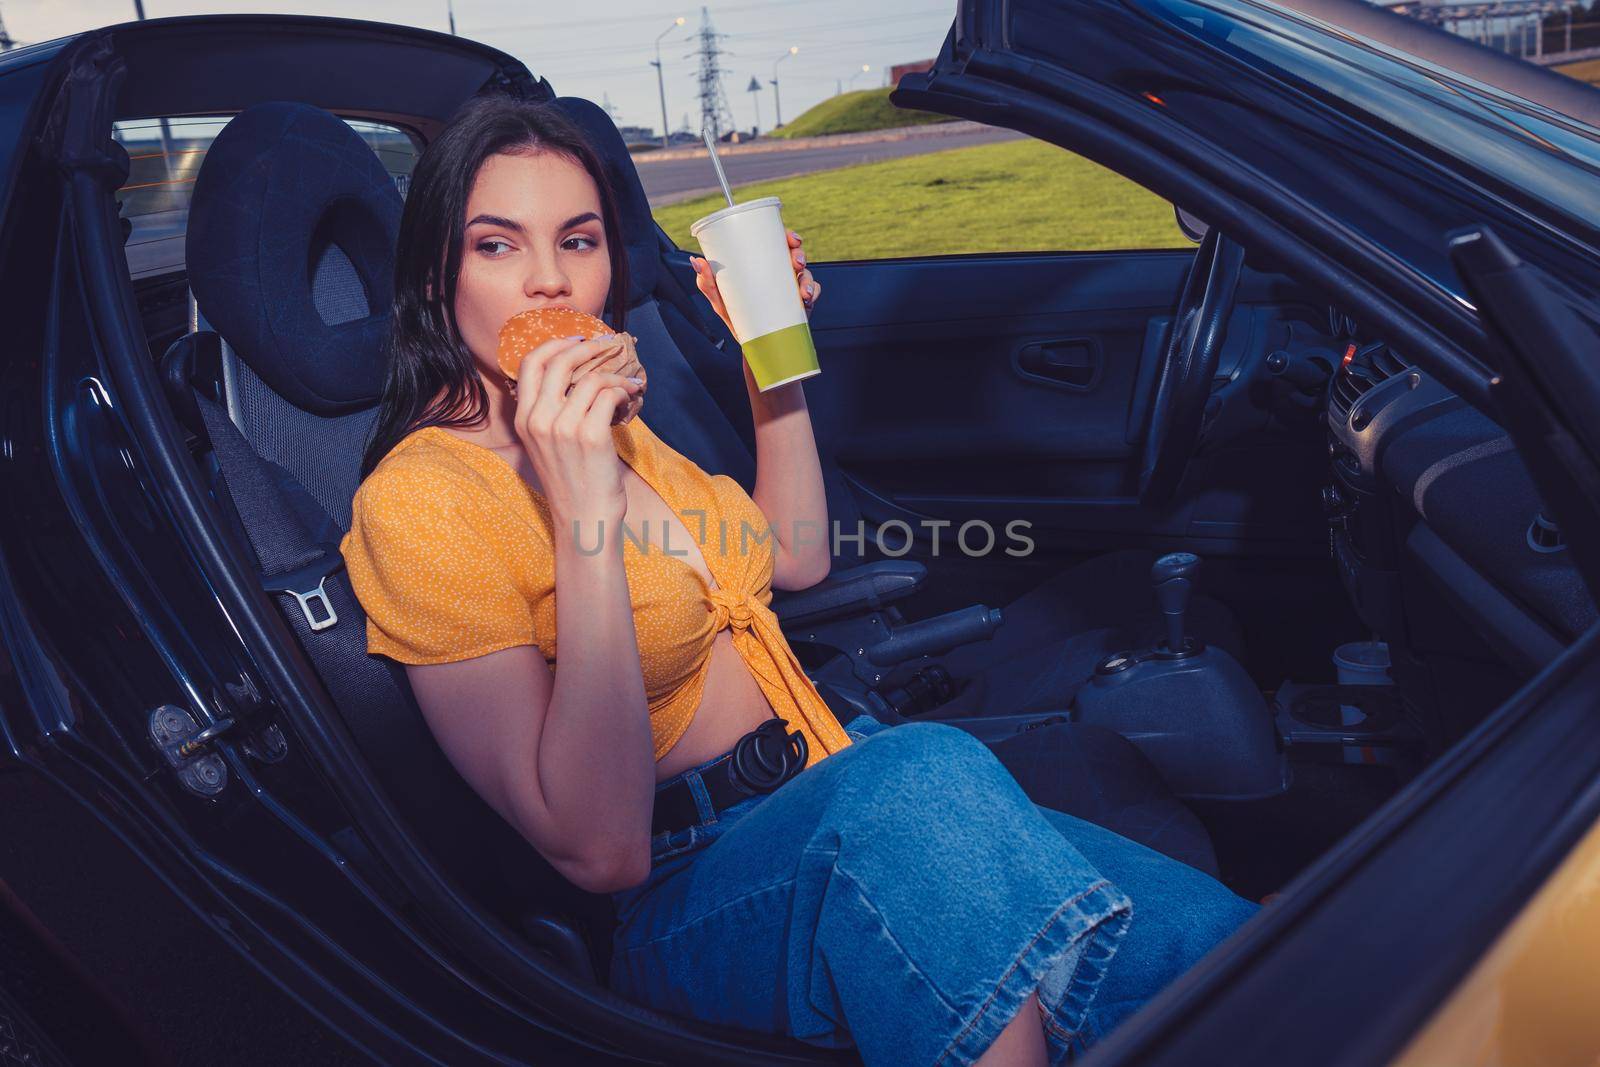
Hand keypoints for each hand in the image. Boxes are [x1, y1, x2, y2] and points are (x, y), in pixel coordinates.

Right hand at [511, 335, 644, 526]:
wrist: (585, 521)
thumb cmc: (573, 483)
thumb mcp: (547, 445)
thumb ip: (551, 412)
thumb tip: (577, 377)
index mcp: (524, 419)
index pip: (531, 363)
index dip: (556, 344)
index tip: (578, 339)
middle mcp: (539, 420)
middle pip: (560, 361)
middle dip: (589, 348)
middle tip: (610, 347)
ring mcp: (564, 428)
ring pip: (592, 378)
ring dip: (616, 377)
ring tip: (628, 387)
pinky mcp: (591, 436)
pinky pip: (610, 395)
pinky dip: (625, 393)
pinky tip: (630, 401)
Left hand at [690, 230, 819, 336]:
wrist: (750, 346)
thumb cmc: (736, 317)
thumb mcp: (719, 300)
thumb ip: (707, 283)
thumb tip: (696, 261)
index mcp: (764, 265)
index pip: (778, 243)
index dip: (788, 236)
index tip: (790, 238)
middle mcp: (780, 273)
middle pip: (796, 254)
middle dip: (800, 254)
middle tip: (796, 262)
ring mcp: (792, 289)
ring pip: (807, 274)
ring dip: (808, 279)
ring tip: (801, 291)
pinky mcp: (801, 305)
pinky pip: (813, 293)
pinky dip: (813, 293)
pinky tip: (807, 299)